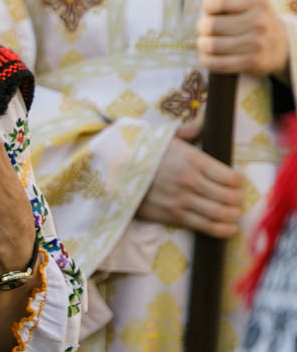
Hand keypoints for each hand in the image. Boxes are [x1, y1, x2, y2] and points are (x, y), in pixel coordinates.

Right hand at [138, 116, 246, 238]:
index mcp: (193, 160)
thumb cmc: (139, 153)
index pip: (231, 177)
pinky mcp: (172, 216)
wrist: (111, 171)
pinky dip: (222, 230)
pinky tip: (228, 227)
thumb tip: (203, 121)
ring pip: (221, 213)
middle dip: (239, 200)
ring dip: (233, 215)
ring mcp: (182, 200)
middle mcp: (191, 181)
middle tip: (238, 200)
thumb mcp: (163, 136)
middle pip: (230, 197)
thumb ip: (187, 131)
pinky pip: (205, 226)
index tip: (237, 183)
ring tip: (234, 213)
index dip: (239, 182)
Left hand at [199, 0, 289, 78]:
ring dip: (203, 45)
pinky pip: (215, 63)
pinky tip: (208, 57)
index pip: (217, 2)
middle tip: (206, 30)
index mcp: (256, 2)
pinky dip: (206, 61)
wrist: (281, 48)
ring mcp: (256, 43)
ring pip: (210, 45)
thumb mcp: (254, 0)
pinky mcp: (252, 63)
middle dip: (203, 28)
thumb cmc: (257, 21)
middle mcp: (258, 21)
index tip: (211, 11)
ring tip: (206, 43)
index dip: (208, 8)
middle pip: (210, 25)